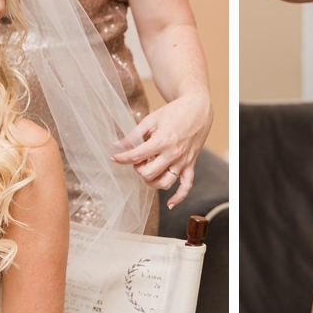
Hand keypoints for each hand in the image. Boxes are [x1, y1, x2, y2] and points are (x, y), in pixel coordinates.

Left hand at [110, 93, 212, 208]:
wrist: (197, 108)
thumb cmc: (174, 112)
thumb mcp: (151, 120)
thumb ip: (133, 135)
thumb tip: (117, 146)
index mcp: (162, 141)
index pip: (137, 156)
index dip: (122, 158)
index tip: (115, 158)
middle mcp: (173, 153)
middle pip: (148, 173)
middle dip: (138, 168)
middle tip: (138, 158)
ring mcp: (183, 161)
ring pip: (164, 182)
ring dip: (151, 181)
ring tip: (148, 170)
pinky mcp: (191, 164)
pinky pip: (186, 185)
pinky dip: (178, 197)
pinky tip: (169, 204)